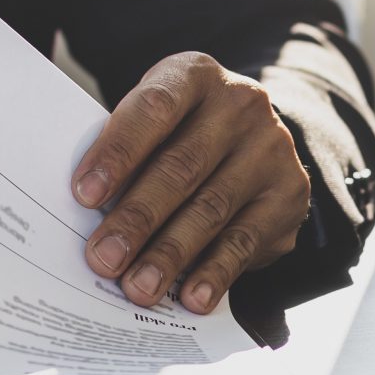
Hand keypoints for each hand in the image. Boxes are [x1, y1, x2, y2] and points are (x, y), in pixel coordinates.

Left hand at [72, 52, 311, 313]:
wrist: (255, 142)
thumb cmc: (182, 135)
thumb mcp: (157, 125)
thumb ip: (128, 154)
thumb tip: (87, 217)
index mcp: (195, 76)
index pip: (155, 108)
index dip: (119, 152)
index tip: (84, 195)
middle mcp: (241, 105)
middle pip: (182, 166)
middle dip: (138, 217)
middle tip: (103, 258)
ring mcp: (271, 149)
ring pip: (212, 208)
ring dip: (170, 254)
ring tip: (137, 287)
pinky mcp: (290, 194)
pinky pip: (246, 241)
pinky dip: (215, 272)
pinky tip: (191, 298)